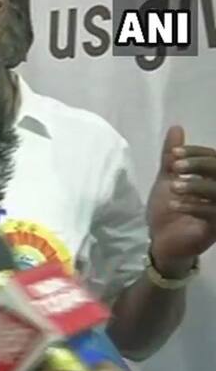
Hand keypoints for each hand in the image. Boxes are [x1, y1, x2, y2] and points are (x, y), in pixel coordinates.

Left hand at [147, 126, 215, 275]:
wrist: (161, 242)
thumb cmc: (167, 210)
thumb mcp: (167, 180)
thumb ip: (172, 157)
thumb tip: (177, 127)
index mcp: (212, 179)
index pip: (214, 158)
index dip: (196, 153)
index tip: (173, 154)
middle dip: (199, 165)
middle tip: (175, 166)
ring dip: (197, 186)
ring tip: (174, 186)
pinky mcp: (215, 228)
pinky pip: (213, 214)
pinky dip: (195, 206)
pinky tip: (176, 204)